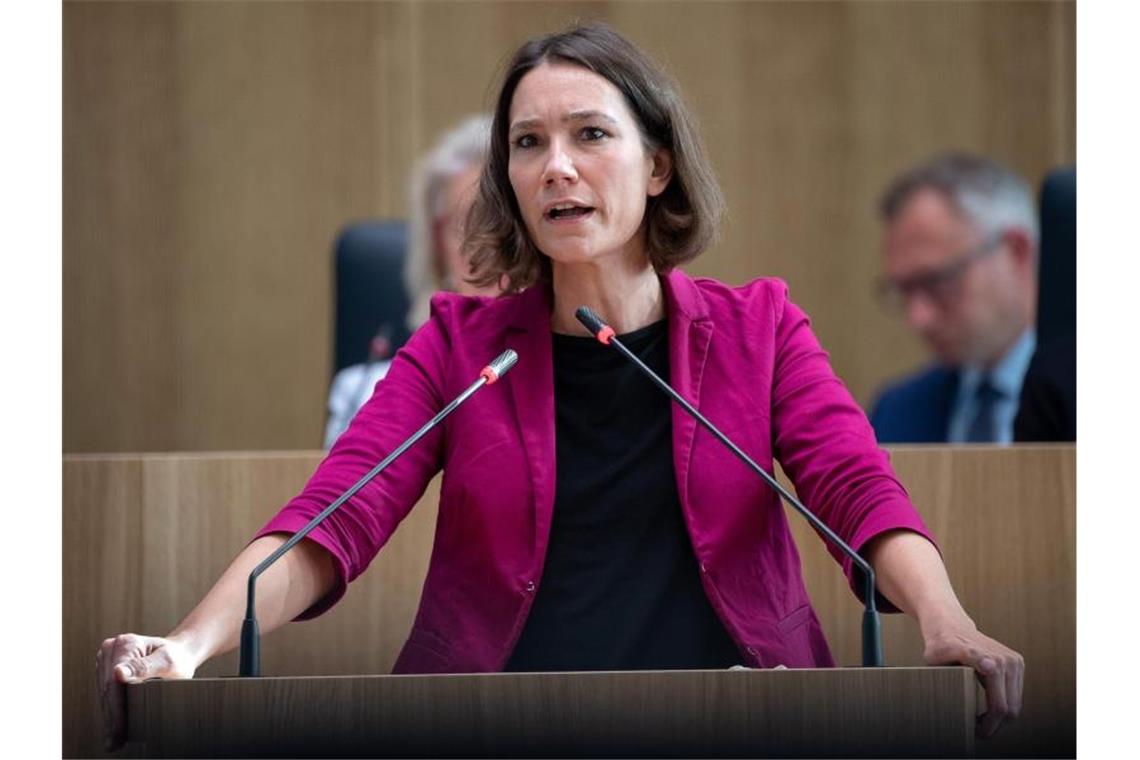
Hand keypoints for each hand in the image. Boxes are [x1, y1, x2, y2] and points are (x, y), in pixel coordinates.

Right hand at [95, 633, 197, 751]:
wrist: (180, 652)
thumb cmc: (177, 657)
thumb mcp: (167, 662)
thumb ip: (144, 667)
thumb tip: (118, 673)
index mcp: (126, 644)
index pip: (114, 682)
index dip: (116, 709)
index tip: (118, 730)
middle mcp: (112, 648)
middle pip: (107, 689)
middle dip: (112, 717)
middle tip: (115, 742)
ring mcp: (108, 657)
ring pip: (105, 692)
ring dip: (109, 716)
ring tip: (114, 738)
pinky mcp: (108, 667)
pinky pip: (107, 691)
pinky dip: (111, 708)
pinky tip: (114, 724)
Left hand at [921, 617, 1024, 737]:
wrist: (949, 624)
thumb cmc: (940, 644)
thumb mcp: (937, 656)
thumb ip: (954, 664)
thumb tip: (989, 666)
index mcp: (990, 661)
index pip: (998, 707)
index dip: (988, 725)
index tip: (975, 731)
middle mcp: (1006, 661)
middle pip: (1010, 709)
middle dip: (994, 724)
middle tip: (976, 728)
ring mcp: (1014, 661)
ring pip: (1015, 704)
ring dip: (1000, 715)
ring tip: (980, 718)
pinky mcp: (1017, 663)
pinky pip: (1015, 694)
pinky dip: (1004, 703)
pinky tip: (987, 704)